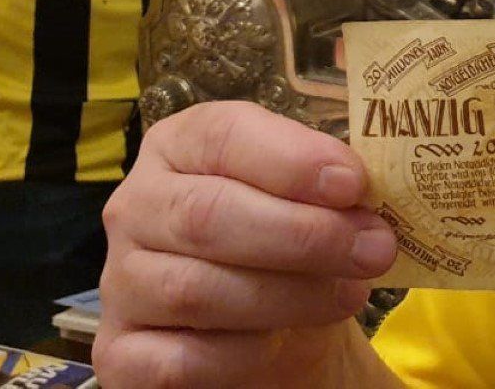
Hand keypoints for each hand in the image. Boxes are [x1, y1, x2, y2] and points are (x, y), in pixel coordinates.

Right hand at [94, 102, 399, 386]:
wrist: (274, 333)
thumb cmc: (293, 250)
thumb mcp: (315, 204)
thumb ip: (331, 187)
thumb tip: (364, 194)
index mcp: (181, 147)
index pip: (222, 135)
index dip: (292, 159)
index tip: (354, 184)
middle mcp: (137, 208)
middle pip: (207, 213)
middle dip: (303, 235)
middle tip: (374, 250)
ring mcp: (120, 284)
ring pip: (195, 289)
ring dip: (287, 295)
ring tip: (350, 294)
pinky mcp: (122, 355)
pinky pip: (178, 359)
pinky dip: (241, 355)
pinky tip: (281, 344)